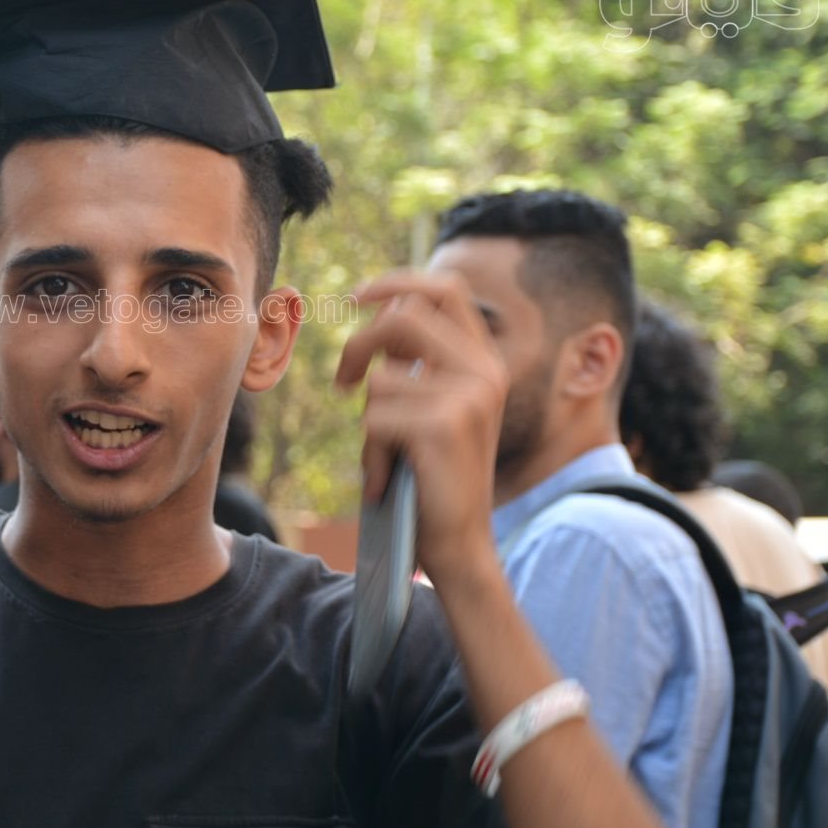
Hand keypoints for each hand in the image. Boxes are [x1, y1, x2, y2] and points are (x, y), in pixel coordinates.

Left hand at [334, 271, 508, 586]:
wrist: (459, 545)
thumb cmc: (432, 476)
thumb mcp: (436, 407)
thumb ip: (420, 362)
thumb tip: (378, 311)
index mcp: (485, 361)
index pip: (444, 289)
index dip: (396, 282)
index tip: (356, 298)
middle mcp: (485, 371)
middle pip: (402, 318)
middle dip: (358, 346)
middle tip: (342, 383)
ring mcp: (469, 397)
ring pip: (380, 379)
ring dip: (368, 422)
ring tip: (386, 457)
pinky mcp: (445, 426)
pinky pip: (375, 420)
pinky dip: (369, 454)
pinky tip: (388, 480)